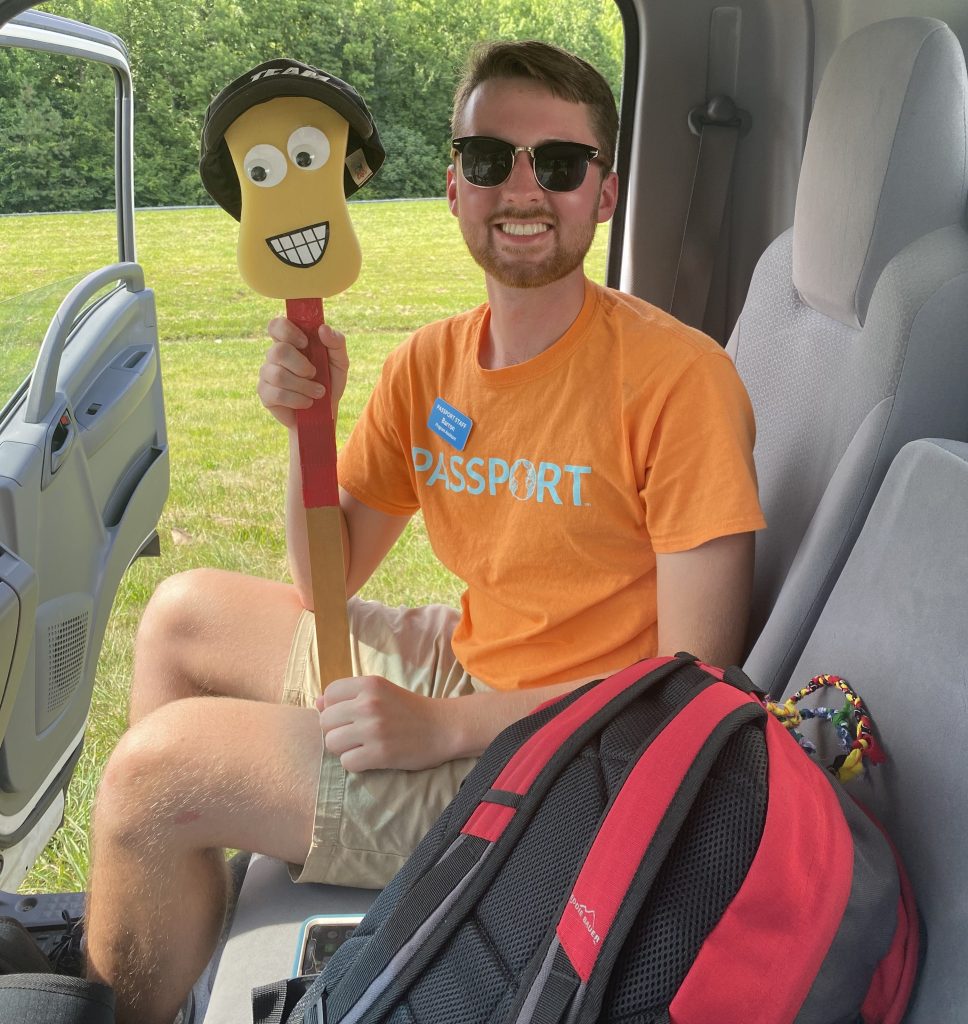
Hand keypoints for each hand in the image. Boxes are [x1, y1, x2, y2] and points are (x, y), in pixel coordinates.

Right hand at [258, 318, 349, 428]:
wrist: (325, 413)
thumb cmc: (330, 383)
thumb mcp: (340, 363)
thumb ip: (336, 343)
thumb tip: (322, 328)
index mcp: (290, 342)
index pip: (276, 325)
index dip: (288, 331)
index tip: (305, 343)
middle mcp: (274, 355)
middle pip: (278, 351)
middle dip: (301, 365)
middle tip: (314, 374)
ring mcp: (267, 374)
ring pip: (279, 375)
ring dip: (304, 386)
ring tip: (318, 393)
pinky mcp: (265, 394)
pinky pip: (277, 394)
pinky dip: (298, 399)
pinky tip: (307, 403)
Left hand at [317, 676, 452, 771]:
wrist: (443, 728)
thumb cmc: (409, 710)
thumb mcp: (381, 692)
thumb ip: (350, 695)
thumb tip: (317, 703)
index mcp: (369, 684)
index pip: (328, 695)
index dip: (334, 708)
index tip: (349, 716)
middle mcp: (368, 703)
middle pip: (325, 721)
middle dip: (336, 731)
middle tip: (355, 735)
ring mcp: (374, 729)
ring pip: (332, 743)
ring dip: (343, 749)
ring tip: (361, 746)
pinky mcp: (380, 753)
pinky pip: (347, 763)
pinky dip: (355, 763)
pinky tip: (370, 758)